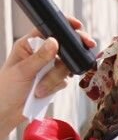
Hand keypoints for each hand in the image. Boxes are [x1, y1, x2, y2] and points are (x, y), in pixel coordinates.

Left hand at [0, 18, 95, 137]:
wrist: (6, 112)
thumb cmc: (6, 89)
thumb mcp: (22, 71)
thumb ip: (40, 57)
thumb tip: (54, 41)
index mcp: (28, 46)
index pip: (48, 30)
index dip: (63, 27)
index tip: (77, 26)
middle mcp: (40, 54)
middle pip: (63, 47)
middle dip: (72, 52)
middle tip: (87, 46)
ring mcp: (48, 67)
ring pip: (65, 66)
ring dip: (55, 78)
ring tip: (40, 88)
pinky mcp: (53, 80)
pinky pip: (64, 79)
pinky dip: (56, 86)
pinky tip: (44, 91)